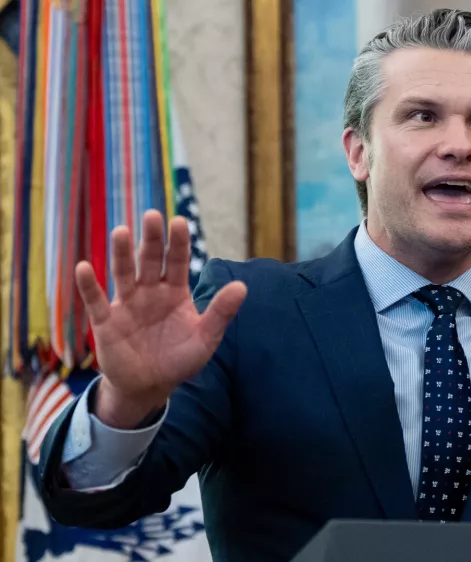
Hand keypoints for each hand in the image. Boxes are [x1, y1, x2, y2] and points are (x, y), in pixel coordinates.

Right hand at [76, 210, 246, 428]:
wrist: (150, 387)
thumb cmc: (180, 359)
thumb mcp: (206, 338)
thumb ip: (221, 312)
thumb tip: (243, 286)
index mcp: (175, 292)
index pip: (177, 262)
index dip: (178, 243)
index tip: (180, 221)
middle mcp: (150, 292)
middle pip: (150, 260)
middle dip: (152, 239)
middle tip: (152, 215)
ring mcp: (126, 304)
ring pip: (123, 274)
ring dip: (122, 253)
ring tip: (121, 232)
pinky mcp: (106, 322)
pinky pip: (95, 301)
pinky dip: (88, 285)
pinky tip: (84, 267)